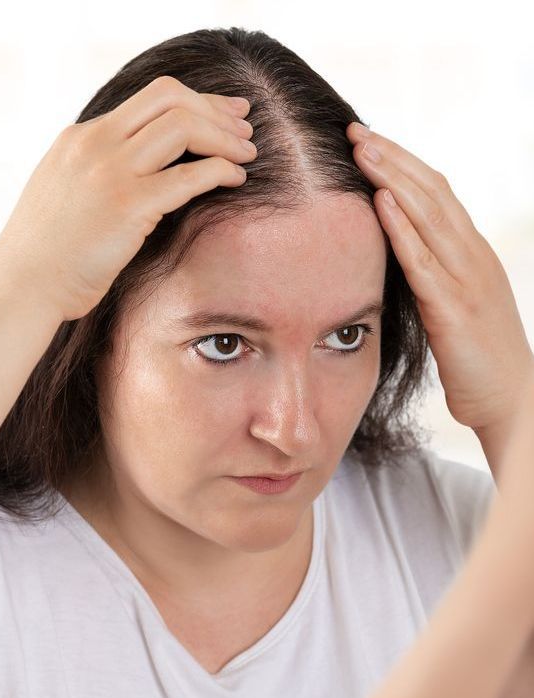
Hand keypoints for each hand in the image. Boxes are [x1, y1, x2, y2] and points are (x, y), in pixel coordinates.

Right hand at [0, 75, 256, 321]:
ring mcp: (109, 172)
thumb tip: (140, 170)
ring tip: (247, 155)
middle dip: (215, 109)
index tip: (223, 115)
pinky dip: (221, 170)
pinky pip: (190, 175)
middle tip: (244, 128)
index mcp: (78, 138)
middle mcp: (93, 145)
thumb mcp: (62, 194)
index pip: (150, 98)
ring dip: (225, 138)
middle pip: (170, 98)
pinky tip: (236, 179)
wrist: (20, 288)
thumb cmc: (43, 256)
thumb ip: (93, 172)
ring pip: (184, 126)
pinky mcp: (127, 207)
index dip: (196, 101)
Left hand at [346, 121, 533, 430]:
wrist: (511, 399)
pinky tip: (381, 202)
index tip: (369, 138)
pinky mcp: (453, 308)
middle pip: (431, 191)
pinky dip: (401, 227)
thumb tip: (395, 248)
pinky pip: (423, 260)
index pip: (436, 192)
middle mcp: (472, 254)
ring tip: (361, 150)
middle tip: (355, 129)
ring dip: (392, 178)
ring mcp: (466, 278)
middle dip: (392, 157)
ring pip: (427, 215)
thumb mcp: (451, 301)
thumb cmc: (475, 355)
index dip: (403, 161)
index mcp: (471, 251)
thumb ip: (431, 271)